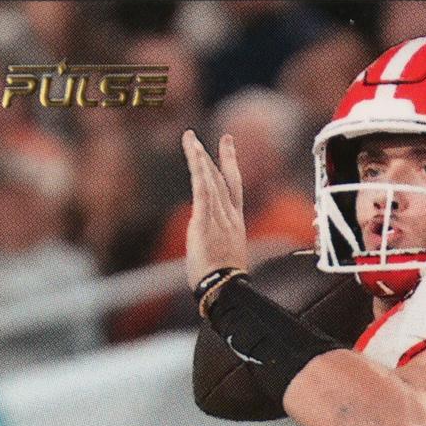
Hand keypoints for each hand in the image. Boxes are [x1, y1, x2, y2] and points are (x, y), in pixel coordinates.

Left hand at [183, 130, 248, 289]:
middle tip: (217, 136)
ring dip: (200, 158)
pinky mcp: (205, 223)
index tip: (227, 144)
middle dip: (219, 155)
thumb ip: (215, 238)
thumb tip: (206, 237)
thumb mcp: (222, 253)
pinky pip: (202, 193)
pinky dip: (199, 172)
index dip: (230, 163)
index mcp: (234, 221)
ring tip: (191, 139)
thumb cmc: (222, 278)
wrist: (226, 288)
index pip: (233, 186)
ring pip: (210, 181)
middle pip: (222, 179)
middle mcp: (229, 216)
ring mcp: (218, 218)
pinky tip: (194, 156)